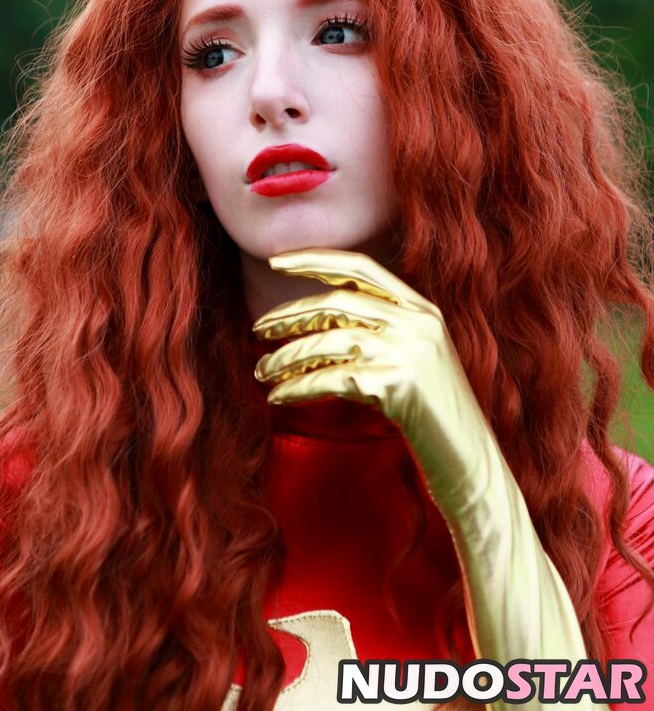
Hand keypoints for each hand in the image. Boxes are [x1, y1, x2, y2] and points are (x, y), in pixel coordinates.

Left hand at [253, 249, 592, 703]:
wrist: (471, 468)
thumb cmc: (433, 419)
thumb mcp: (411, 360)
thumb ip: (375, 331)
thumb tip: (311, 317)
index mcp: (422, 309)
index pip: (360, 267)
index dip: (315, 260)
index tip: (276, 263)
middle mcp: (419, 323)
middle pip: (337, 304)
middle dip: (290, 315)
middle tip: (258, 330)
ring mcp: (411, 352)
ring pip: (329, 341)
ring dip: (287, 356)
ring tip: (262, 372)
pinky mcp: (399, 386)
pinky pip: (331, 379)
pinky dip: (298, 387)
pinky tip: (279, 397)